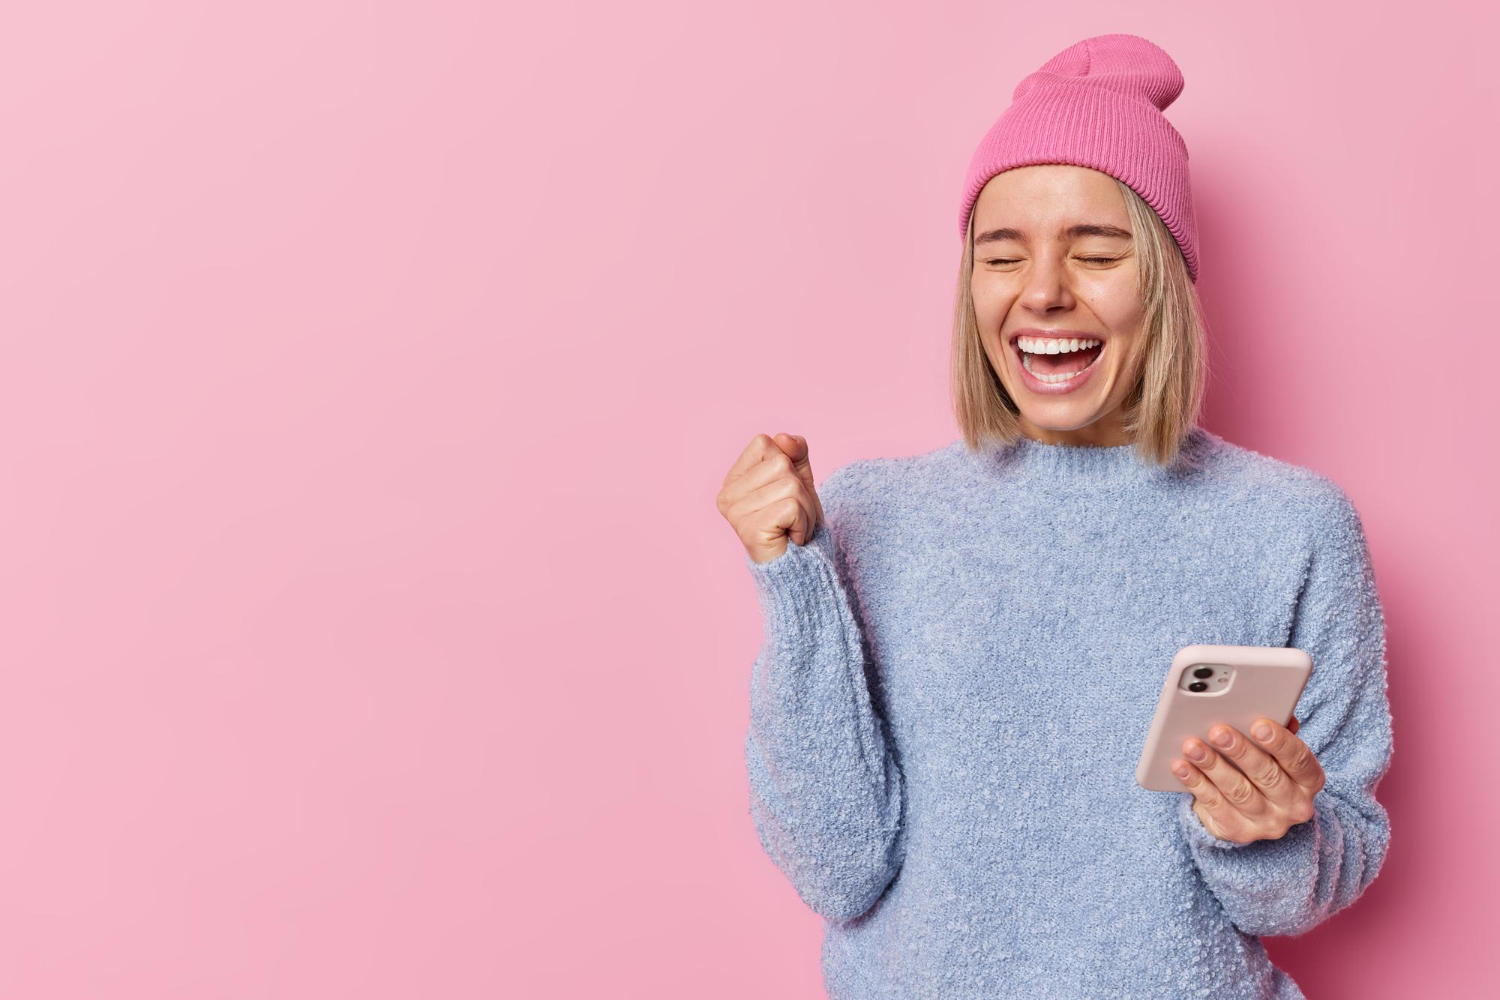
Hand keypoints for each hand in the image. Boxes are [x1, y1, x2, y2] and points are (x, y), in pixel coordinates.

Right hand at [717, 432, 825, 563]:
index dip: (788, 464)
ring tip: (792, 528)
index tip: (784, 494)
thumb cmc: (795, 525)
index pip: (764, 443)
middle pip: (780, 463)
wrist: (800, 569)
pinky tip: (791, 538)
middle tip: (792, 516)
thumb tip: (783, 437)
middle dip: (800, 490)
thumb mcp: (799, 480)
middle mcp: (727, 495)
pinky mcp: (750, 528)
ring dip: (805, 510)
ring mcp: (735, 513)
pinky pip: (792, 506)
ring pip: (790, 485)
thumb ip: (794, 453)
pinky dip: (803, 523)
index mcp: (733, 479)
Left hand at [1172, 714, 1324, 844]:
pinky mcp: (1239, 832)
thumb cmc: (1261, 769)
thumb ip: (1275, 730)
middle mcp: (1294, 805)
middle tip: (1217, 731)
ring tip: (1192, 746)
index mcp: (1308, 780)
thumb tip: (1271, 708)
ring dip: (1213, 766)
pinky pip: (1215, 806)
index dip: (1280, 742)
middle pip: (1266, 775)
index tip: (1258, 724)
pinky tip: (1182, 766)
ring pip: (1238, 792)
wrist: (1248, 812)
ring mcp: (1268, 823)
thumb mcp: (1274, 751)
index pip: (1300, 760)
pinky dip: (1196, 784)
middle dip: (1240, 751)